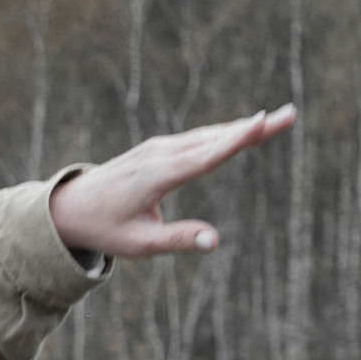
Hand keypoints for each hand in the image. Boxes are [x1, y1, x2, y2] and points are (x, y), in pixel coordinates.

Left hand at [48, 104, 295, 261]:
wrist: (70, 207)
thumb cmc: (105, 229)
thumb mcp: (139, 245)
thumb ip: (178, 240)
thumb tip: (214, 241)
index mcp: (158, 175)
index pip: (207, 156)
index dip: (238, 139)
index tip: (264, 120)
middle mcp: (161, 154)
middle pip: (215, 138)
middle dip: (254, 127)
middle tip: (291, 114)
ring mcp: (159, 147)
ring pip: (209, 134)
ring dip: (243, 126)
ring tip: (278, 118)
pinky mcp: (159, 148)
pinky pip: (198, 137)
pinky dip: (224, 133)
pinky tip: (244, 129)